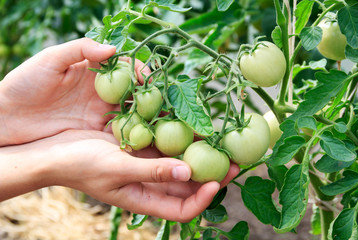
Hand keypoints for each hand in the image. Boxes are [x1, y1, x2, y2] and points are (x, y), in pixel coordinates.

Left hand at [0, 38, 149, 145]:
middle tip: (166, 104)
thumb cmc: (24, 84)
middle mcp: (102, 92)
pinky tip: (147, 138)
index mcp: (94, 71)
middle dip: (152, 97)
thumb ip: (81, 49)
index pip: (126, 68)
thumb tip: (113, 49)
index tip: (149, 80)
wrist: (5, 119)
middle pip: (134, 92)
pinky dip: (135, 134)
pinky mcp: (96, 133)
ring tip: (164, 122)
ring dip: (147, 117)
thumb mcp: (49, 60)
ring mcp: (100, 113)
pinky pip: (121, 132)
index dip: (141, 72)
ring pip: (132, 113)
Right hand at [0, 130, 239, 221]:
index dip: (203, 198)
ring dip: (198, 153)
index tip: (219, 180)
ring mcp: (145, 163)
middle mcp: (149, 183)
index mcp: (144, 197)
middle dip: (211, 173)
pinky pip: (165, 143)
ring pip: (180, 162)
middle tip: (232, 158)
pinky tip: (189, 124)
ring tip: (218, 140)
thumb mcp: (117, 170)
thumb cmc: (80, 165)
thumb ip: (153, 173)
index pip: (182, 209)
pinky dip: (178, 136)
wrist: (54, 150)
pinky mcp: (139, 145)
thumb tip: (189, 174)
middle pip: (188, 184)